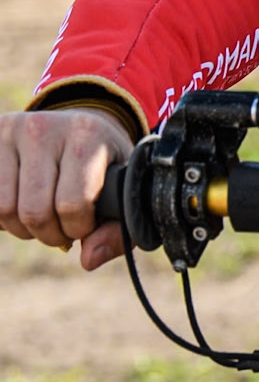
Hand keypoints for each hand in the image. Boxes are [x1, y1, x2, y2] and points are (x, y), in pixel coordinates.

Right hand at [0, 109, 133, 270]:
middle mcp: (45, 128)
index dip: (78, 228)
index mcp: (87, 134)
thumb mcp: (122, 188)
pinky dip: (4, 217)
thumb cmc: (103, 163)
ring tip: (44, 217)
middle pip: (34, 212)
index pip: (72, 204)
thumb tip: (89, 259)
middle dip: (51, 235)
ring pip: (6, 209)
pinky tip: (22, 205)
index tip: (85, 224)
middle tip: (62, 227)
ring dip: (24, 229)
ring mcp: (13, 131)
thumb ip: (118, 230)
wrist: (78, 121)